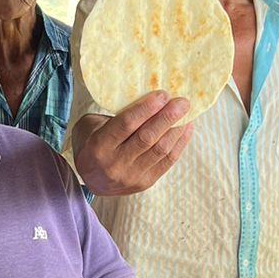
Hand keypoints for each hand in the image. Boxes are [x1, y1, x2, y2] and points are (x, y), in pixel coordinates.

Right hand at [75, 92, 192, 196]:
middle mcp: (115, 164)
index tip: (162, 94)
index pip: (126, 125)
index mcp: (99, 147)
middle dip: (167, 117)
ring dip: (177, 129)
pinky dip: (179, 143)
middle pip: (147, 137)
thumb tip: (148, 100)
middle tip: (182, 102)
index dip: (146, 108)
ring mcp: (132, 176)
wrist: (90, 179)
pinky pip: (167, 161)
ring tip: (187, 113)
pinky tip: (186, 128)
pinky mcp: (145, 183)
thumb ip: (114, 115)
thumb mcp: (91, 126)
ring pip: (161, 150)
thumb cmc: (91, 143)